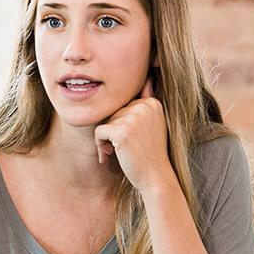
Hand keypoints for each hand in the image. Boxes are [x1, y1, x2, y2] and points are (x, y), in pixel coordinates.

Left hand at [94, 78, 174, 192]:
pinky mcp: (122, 131)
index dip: (121, 124)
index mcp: (152, 102)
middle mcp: (144, 106)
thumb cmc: (149, 153)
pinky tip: (110, 156)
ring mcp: (134, 118)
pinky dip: (100, 145)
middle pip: (112, 112)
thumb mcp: (152, 123)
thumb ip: (146, 101)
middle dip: (111, 131)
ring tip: (118, 152)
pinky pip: (99, 132)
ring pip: (104, 122)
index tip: (130, 140)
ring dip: (105, 140)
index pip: (123, 105)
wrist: (155, 177)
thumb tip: (149, 76)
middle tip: (121, 148)